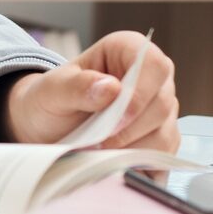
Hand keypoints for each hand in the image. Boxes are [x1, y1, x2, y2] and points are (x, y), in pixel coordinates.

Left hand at [0, 31, 178, 150]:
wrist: (48, 127)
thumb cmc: (52, 100)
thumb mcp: (52, 90)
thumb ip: (77, 86)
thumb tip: (111, 87)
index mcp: (126, 50)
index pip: (153, 64)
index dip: (139, 93)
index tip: (115, 118)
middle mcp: (151, 77)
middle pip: (163, 103)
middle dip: (130, 129)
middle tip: (99, 141)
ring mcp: (159, 108)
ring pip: (164, 133)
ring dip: (132, 149)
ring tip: (100, 149)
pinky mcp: (161, 137)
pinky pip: (162, 155)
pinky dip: (138, 163)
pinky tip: (114, 160)